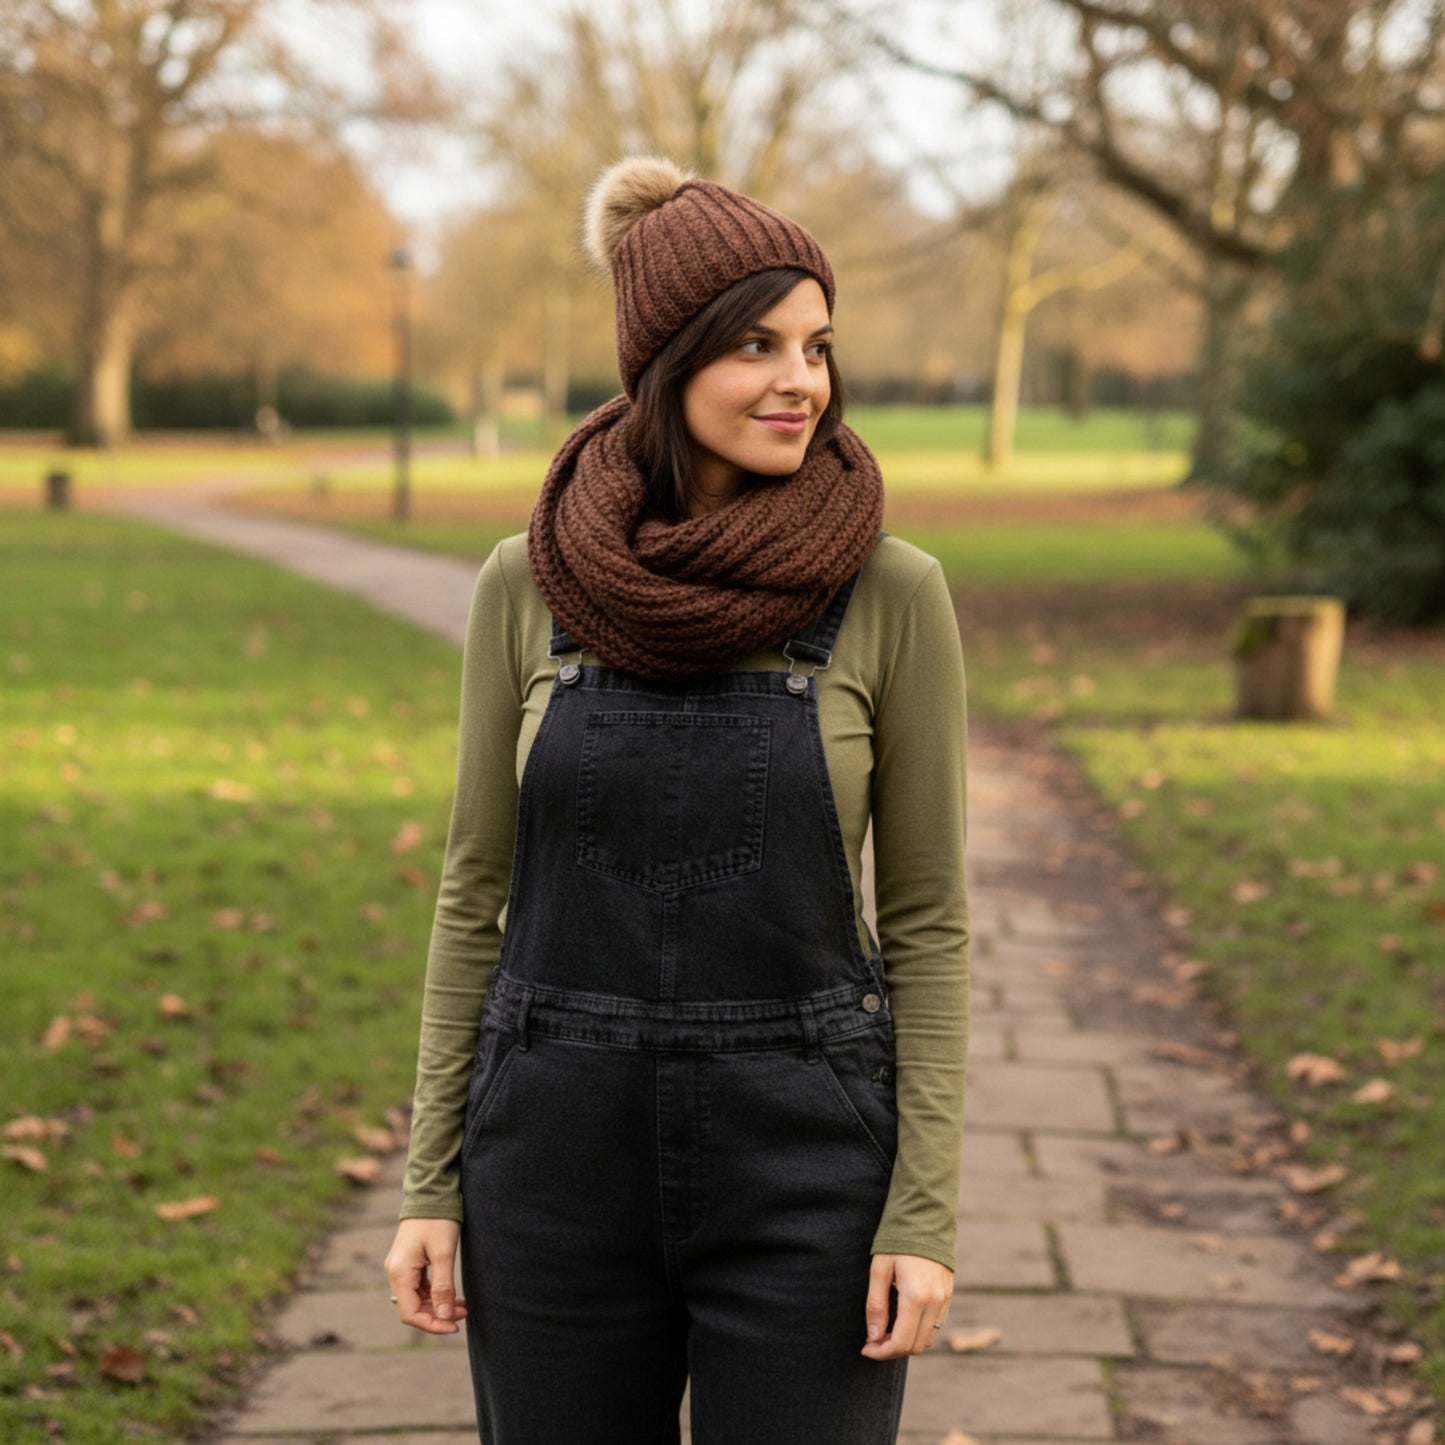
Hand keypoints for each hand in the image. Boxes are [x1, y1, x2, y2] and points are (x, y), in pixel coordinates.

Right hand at [385, 1218, 468, 1333]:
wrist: (432, 1191)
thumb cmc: (438, 1219)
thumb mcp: (444, 1253)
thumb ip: (443, 1286)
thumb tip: (445, 1316)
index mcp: (400, 1272)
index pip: (410, 1313)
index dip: (432, 1324)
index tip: (455, 1326)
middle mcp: (395, 1272)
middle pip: (412, 1308)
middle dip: (437, 1315)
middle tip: (464, 1314)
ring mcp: (401, 1267)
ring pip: (416, 1298)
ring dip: (438, 1305)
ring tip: (463, 1306)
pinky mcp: (409, 1261)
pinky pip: (419, 1286)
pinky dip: (435, 1293)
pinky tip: (452, 1294)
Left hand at [860, 1253, 952, 1358]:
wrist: (925, 1219)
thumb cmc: (897, 1243)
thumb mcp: (879, 1270)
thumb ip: (876, 1305)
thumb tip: (873, 1337)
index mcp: (916, 1296)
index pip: (901, 1342)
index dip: (881, 1352)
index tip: (866, 1348)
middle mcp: (934, 1302)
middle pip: (915, 1346)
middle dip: (892, 1350)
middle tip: (873, 1341)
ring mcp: (944, 1300)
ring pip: (927, 1340)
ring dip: (907, 1343)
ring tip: (886, 1332)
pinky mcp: (948, 1296)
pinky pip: (935, 1326)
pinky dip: (919, 1332)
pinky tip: (902, 1322)